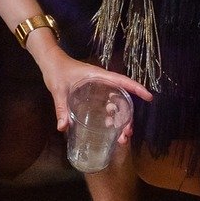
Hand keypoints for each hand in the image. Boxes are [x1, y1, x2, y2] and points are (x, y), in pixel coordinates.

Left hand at [38, 49, 152, 133]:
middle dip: (128, 117)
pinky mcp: (93, 94)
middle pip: (121, 99)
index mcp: (98, 76)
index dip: (136, 88)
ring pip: (116, 104)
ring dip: (121, 120)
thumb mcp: (58, 89)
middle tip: (127, 134)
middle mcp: (102, 82)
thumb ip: (61, 107)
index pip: (122, 81)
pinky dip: (112, 117)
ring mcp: (98, 88)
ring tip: (122, 137)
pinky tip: (110, 129)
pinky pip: (107, 105)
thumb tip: (63, 127)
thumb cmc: (57, 71)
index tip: (149, 97)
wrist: (50, 62)